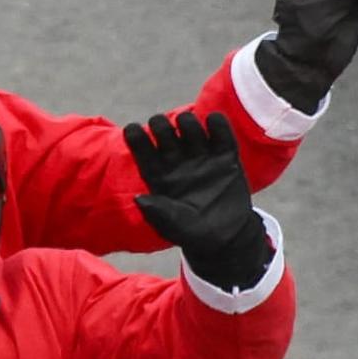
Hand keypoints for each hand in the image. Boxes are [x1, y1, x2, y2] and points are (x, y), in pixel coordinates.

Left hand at [125, 111, 269, 290]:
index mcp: (159, 176)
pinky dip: (218, 123)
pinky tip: (213, 121)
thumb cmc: (192, 233)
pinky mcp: (225, 157)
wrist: (225, 237)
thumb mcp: (172, 226)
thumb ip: (157, 212)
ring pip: (190, 126)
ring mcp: (201, 157)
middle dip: (161, 124)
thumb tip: (138, 199)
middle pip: (164, 132)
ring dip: (187, 120)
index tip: (131, 129)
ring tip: (187, 125)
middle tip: (161, 126)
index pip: (143, 152)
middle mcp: (177, 162)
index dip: (136, 138)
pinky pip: (221, 133)